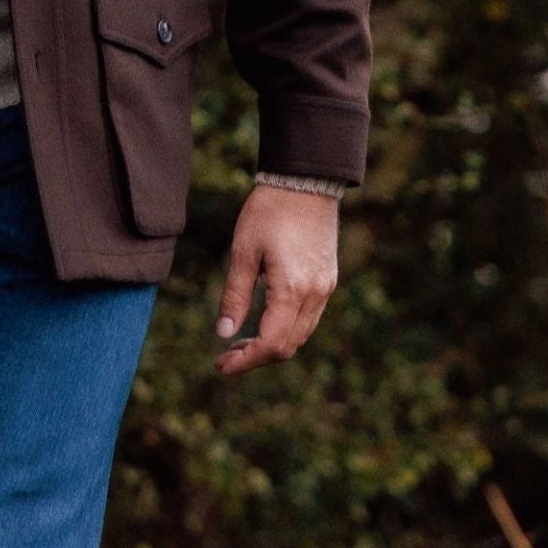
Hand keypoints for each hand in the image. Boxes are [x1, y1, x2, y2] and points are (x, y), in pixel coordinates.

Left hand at [213, 182, 338, 375]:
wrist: (305, 181)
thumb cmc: (269, 211)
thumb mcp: (242, 251)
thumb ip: (234, 295)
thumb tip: (223, 334)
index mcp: (292, 289)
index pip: (271, 344)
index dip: (245, 361)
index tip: (220, 366)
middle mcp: (314, 294)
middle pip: (288, 346)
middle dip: (256, 357)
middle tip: (225, 356)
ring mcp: (325, 288)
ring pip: (300, 335)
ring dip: (271, 345)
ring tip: (240, 342)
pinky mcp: (328, 280)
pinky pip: (308, 318)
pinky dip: (285, 329)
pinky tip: (263, 321)